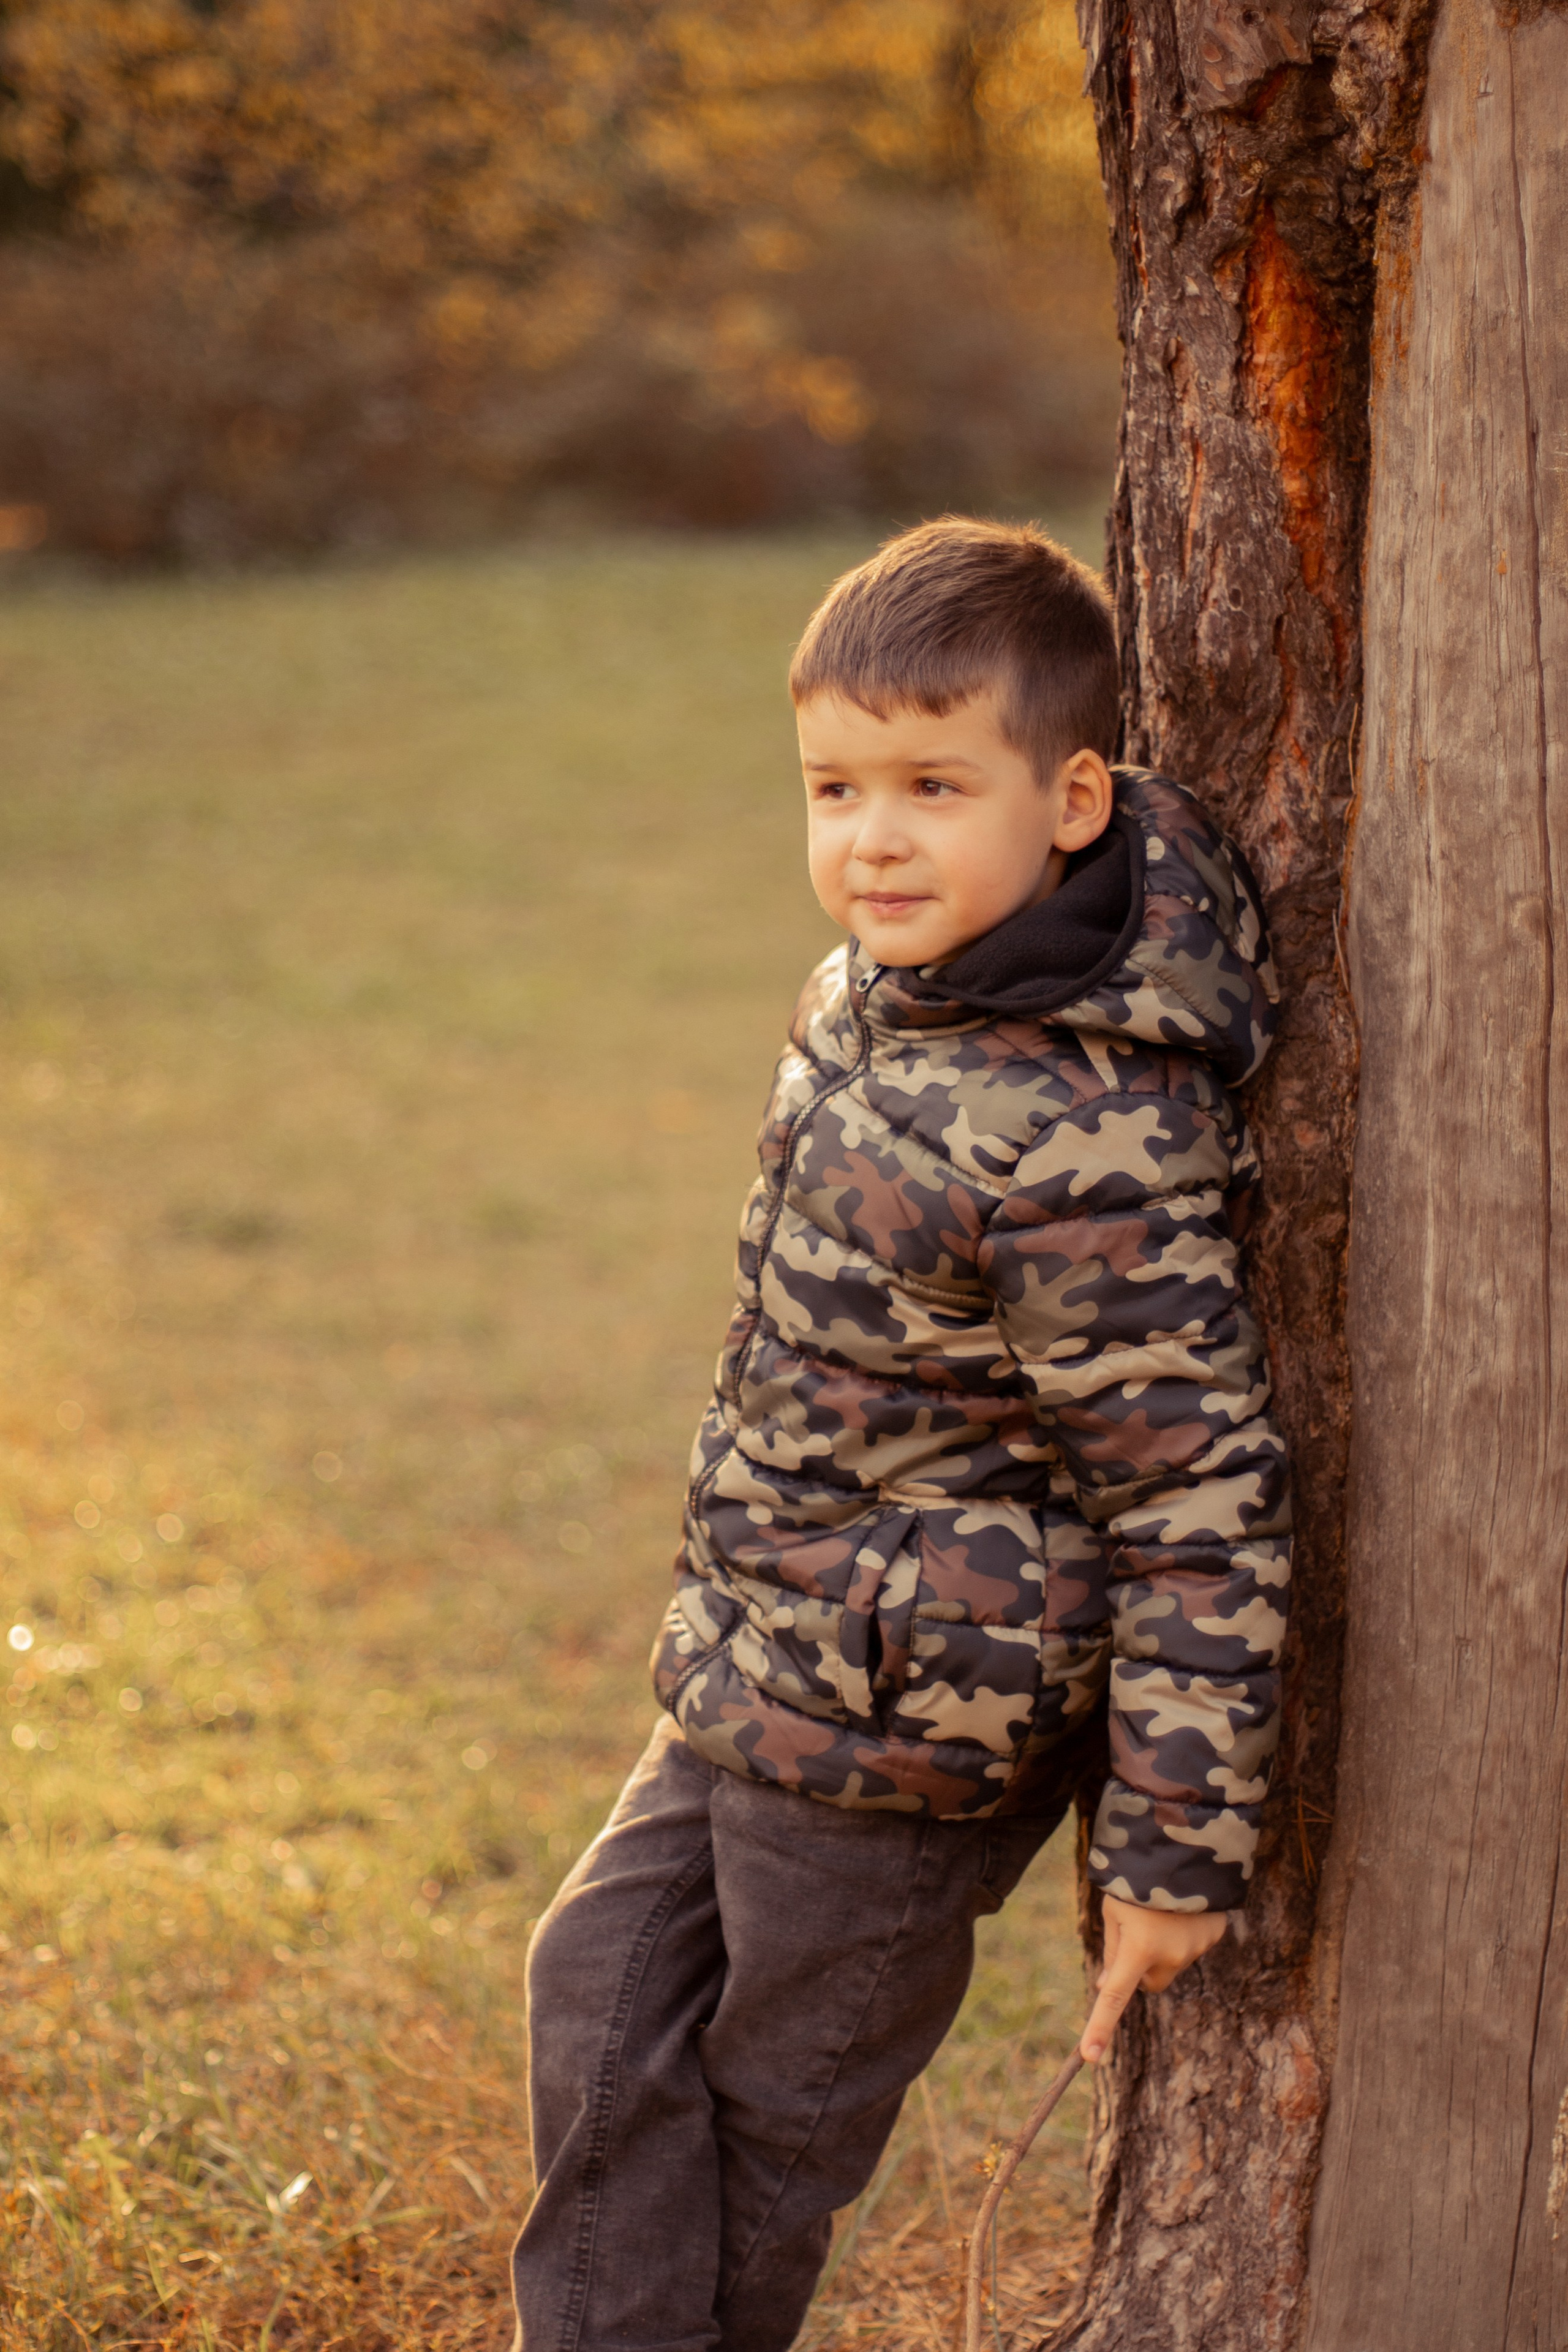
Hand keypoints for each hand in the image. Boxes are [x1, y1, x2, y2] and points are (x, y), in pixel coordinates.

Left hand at [1080, 1894, 1229, 2063]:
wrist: (1182, 1844)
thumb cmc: (1136, 1878)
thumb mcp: (1113, 1911)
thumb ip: (1112, 1951)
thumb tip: (1108, 1986)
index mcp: (1137, 1949)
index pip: (1114, 1997)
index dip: (1100, 2027)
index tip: (1088, 2057)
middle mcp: (1169, 1956)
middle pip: (1148, 1982)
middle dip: (1139, 1968)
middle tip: (1135, 1932)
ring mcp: (1196, 1948)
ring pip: (1171, 1964)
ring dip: (1163, 1949)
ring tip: (1162, 1910)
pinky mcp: (1214, 1936)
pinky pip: (1192, 1946)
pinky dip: (1185, 1935)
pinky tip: (1183, 1908)